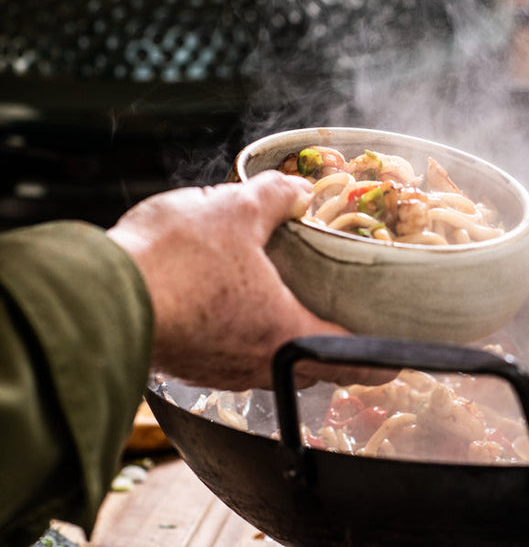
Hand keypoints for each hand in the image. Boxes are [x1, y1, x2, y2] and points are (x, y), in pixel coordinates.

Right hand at [107, 171, 378, 390]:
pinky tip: (231, 300)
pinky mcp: (186, 362)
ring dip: (283, 334)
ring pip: (268, 359)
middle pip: (314, 366)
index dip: (387, 357)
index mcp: (287, 335)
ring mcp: (218, 369)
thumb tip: (294, 188)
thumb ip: (272, 199)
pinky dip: (242, 332)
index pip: (357, 361)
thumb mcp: (234, 211)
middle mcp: (257, 365)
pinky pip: (228, 353)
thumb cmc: (173, 262)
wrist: (96, 295)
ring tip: (288, 301)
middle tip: (348, 317)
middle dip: (333, 343)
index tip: (403, 355)